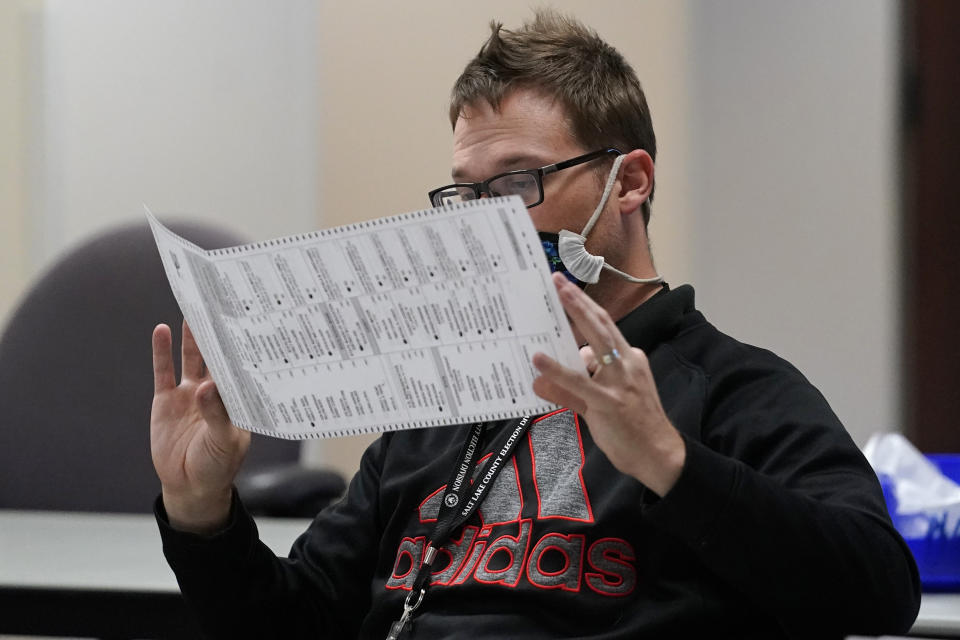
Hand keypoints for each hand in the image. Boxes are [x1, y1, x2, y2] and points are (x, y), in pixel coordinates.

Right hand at [151, 320, 249, 532]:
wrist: (189, 486)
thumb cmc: (217, 466)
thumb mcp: (223, 442)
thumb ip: (216, 415)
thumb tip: (206, 387)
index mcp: (237, 400)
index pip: (241, 367)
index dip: (243, 346)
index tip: (246, 321)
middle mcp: (216, 391)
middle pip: (218, 356)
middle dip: (219, 333)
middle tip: (220, 304)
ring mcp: (191, 393)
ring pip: (193, 358)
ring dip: (194, 336)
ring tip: (194, 310)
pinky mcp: (167, 400)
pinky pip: (164, 371)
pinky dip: (162, 351)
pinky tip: (161, 330)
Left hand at [532, 273, 684, 496]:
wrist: (660, 455)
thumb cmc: (635, 428)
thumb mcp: (600, 404)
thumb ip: (569, 391)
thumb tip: (539, 380)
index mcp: (630, 359)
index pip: (606, 328)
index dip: (586, 307)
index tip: (567, 290)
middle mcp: (627, 364)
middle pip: (602, 324)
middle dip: (579, 300)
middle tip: (557, 280)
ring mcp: (620, 382)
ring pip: (596, 342)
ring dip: (575, 317)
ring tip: (554, 299)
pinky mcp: (609, 402)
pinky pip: (580, 382)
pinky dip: (558, 369)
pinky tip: (540, 359)